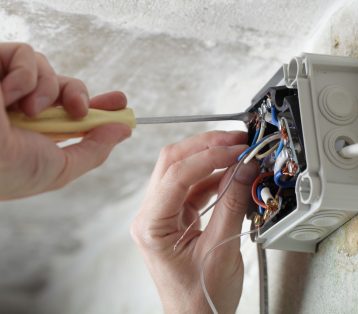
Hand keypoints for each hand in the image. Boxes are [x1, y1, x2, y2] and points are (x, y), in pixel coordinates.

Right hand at [0, 42, 130, 198]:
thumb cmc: (11, 170)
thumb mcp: (61, 168)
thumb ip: (94, 150)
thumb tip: (123, 131)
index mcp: (40, 133)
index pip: (75, 113)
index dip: (100, 106)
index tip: (121, 103)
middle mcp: (26, 109)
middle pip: (67, 88)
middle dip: (80, 95)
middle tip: (81, 110)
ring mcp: (9, 86)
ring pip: (49, 70)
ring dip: (48, 91)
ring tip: (28, 111)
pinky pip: (25, 54)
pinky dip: (24, 74)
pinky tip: (6, 94)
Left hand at [131, 131, 257, 312]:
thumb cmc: (199, 299)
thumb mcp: (221, 250)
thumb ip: (233, 204)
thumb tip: (245, 169)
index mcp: (151, 225)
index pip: (175, 175)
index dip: (207, 157)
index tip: (235, 150)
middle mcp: (151, 214)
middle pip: (172, 163)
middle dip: (205, 147)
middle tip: (235, 141)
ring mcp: (163, 212)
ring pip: (182, 169)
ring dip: (210, 158)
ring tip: (237, 153)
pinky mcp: (177, 214)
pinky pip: (193, 185)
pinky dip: (213, 175)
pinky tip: (231, 172)